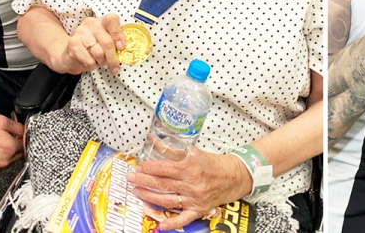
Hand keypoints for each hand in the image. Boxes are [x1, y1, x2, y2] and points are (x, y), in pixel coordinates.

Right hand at [0, 114, 24, 174]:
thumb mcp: (2, 121)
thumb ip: (18, 127)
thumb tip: (25, 131)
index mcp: (10, 148)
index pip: (24, 145)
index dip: (21, 139)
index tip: (17, 135)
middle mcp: (4, 161)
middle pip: (18, 155)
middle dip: (15, 147)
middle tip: (6, 138)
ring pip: (7, 162)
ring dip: (6, 155)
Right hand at [62, 14, 126, 74]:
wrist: (71, 54)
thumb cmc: (93, 48)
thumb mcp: (106, 43)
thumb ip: (115, 42)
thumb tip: (122, 48)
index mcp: (101, 21)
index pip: (112, 19)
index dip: (118, 34)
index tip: (121, 47)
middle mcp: (90, 24)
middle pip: (107, 41)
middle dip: (113, 58)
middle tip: (115, 67)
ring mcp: (80, 33)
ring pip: (98, 53)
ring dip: (101, 62)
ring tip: (99, 62)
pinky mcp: (73, 44)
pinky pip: (89, 60)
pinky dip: (92, 65)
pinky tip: (90, 63)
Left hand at [128, 149, 250, 230]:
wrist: (234, 176)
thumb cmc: (214, 164)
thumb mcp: (195, 153)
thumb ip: (174, 150)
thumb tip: (153, 140)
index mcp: (191, 168)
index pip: (164, 168)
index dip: (149, 168)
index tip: (139, 166)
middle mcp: (192, 184)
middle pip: (162, 183)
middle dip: (143, 180)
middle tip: (130, 178)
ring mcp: (194, 199)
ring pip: (167, 200)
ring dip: (149, 196)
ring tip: (137, 191)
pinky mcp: (199, 209)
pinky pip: (183, 218)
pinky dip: (172, 223)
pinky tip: (160, 225)